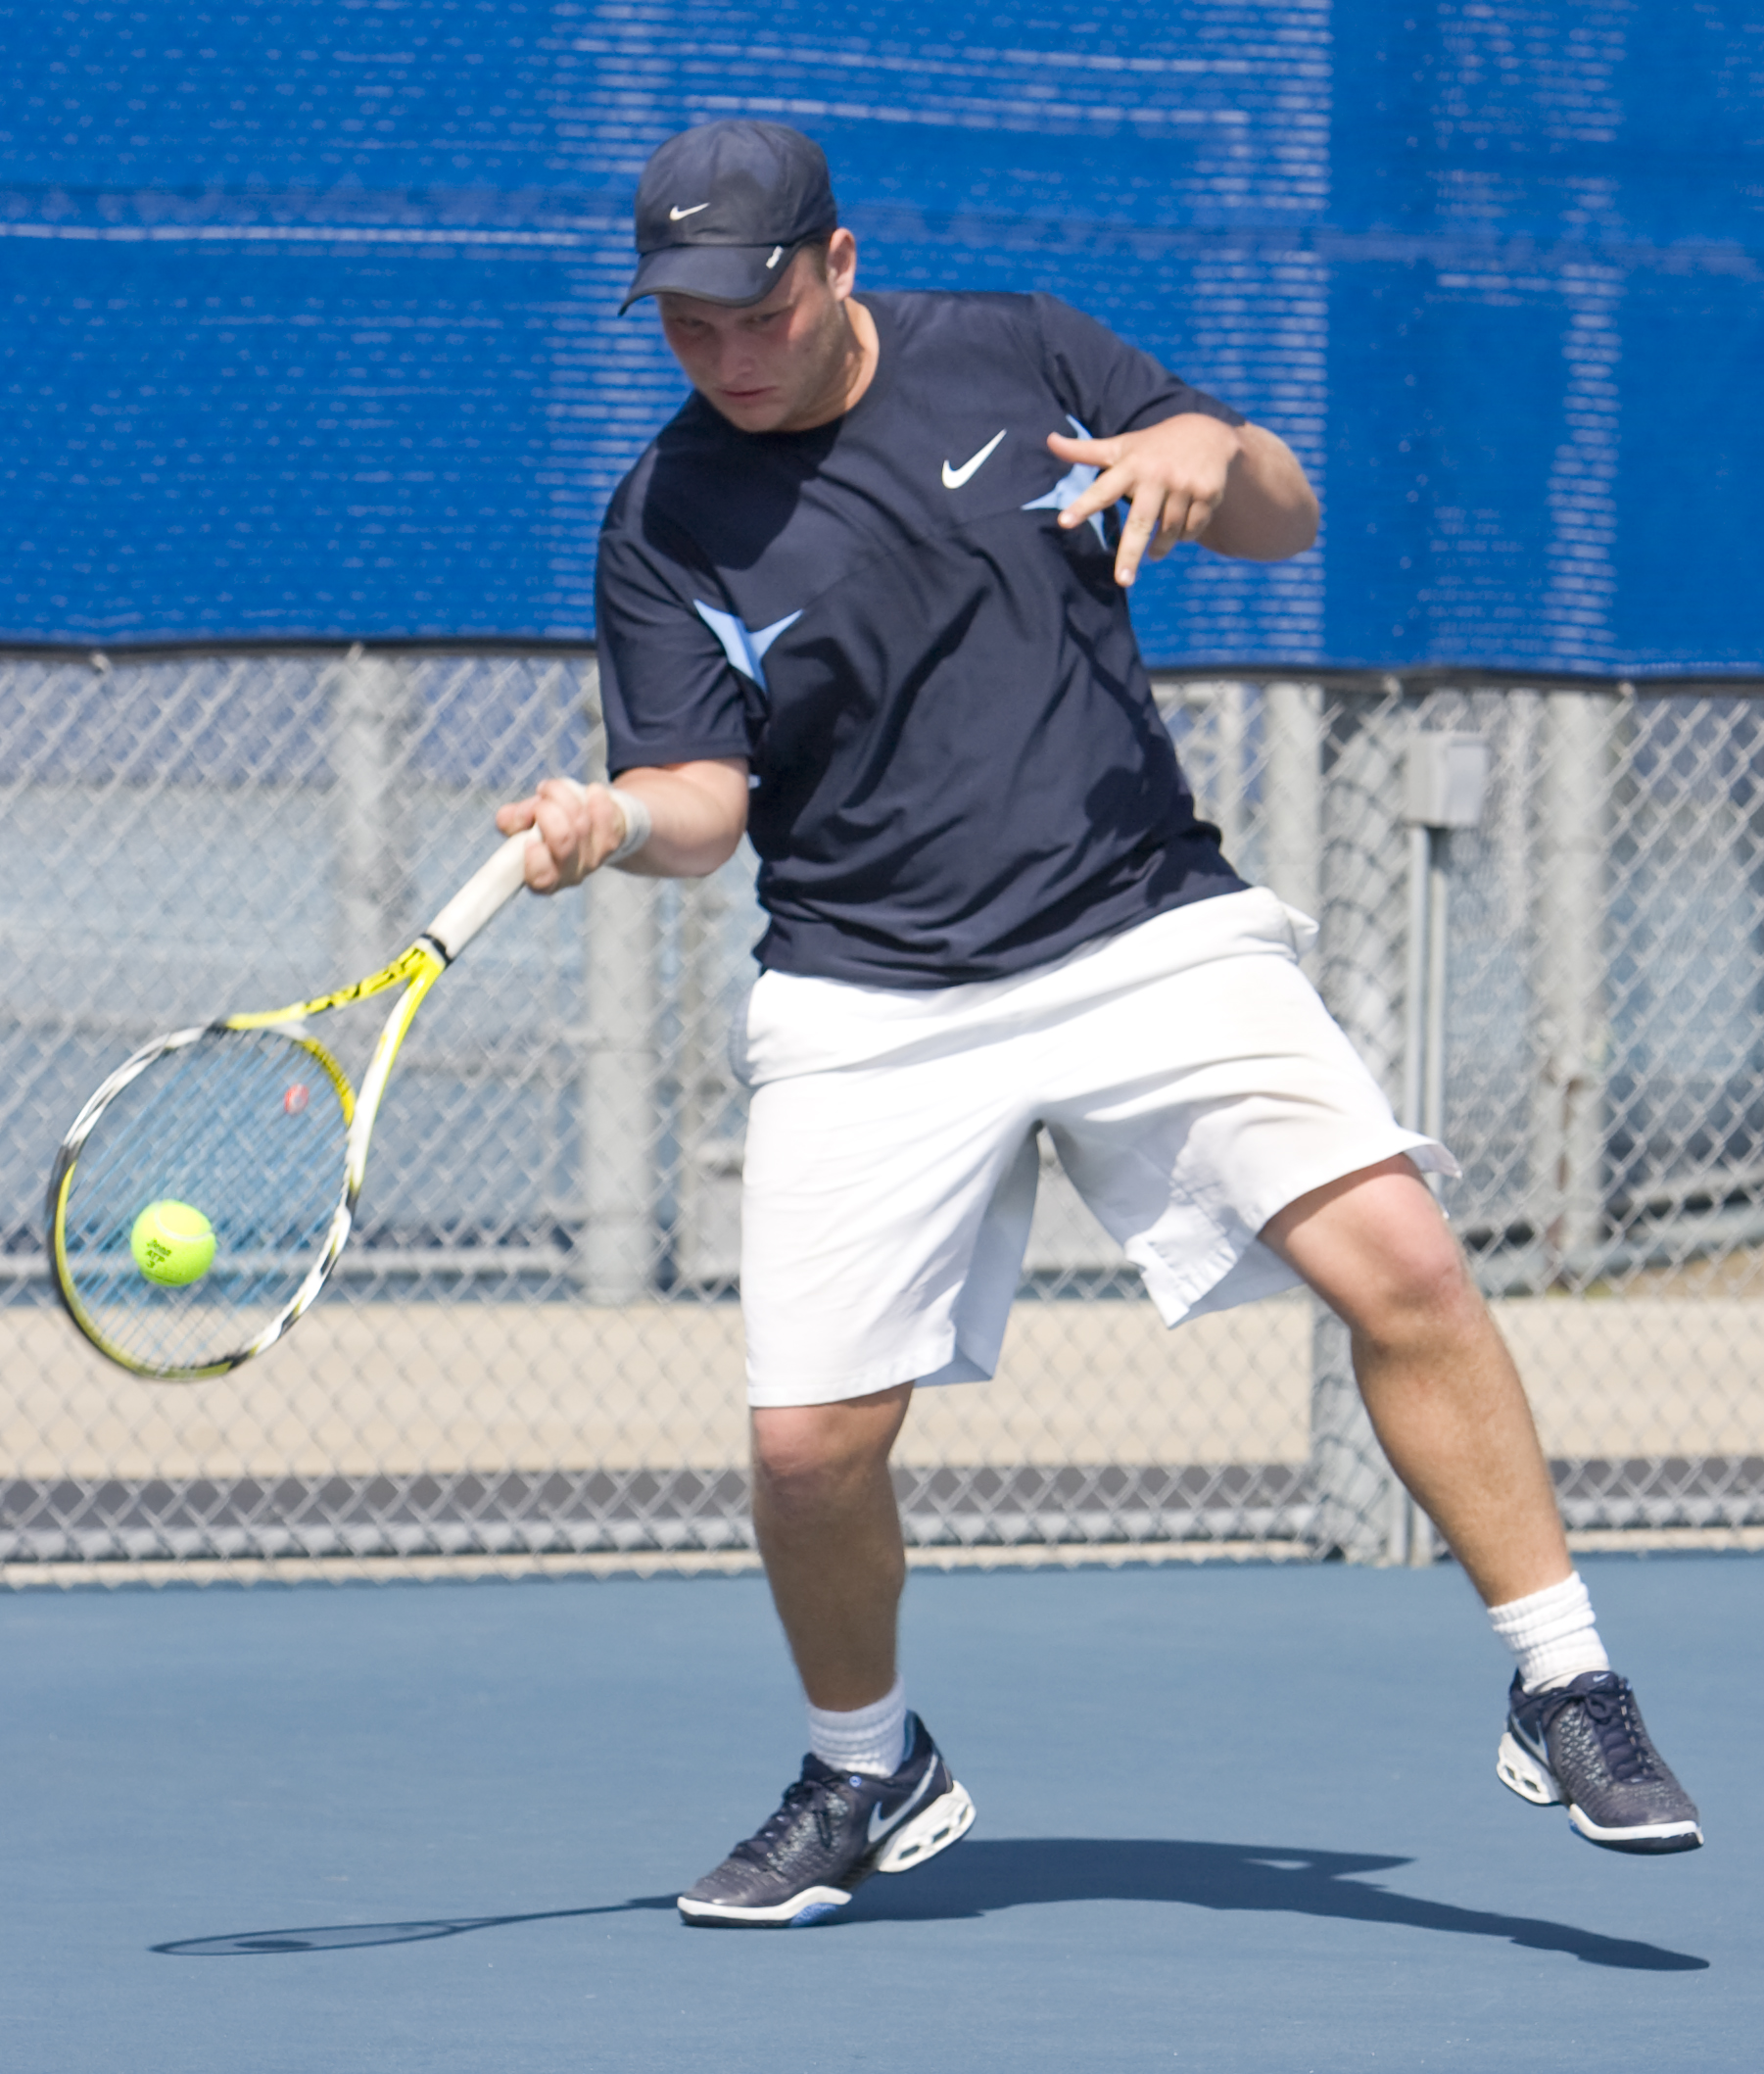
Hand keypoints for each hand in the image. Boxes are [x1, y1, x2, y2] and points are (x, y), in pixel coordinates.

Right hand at [495, 777, 631, 891]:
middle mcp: (570, 873)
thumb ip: (514, 821)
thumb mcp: (526, 824)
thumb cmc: (550, 825)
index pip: (540, 879)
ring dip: (563, 795)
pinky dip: (593, 795)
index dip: (536, 860)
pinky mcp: (613, 840)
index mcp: (542, 875)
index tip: (530, 838)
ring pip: (580, 821)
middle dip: (547, 810)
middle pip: (563, 840)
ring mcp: (594, 858)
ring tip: (554, 790)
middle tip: (541, 800)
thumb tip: (508, 818)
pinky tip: (588, 793)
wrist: (591, 822)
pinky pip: (603, 811)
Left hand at [1049, 414, 1243, 587]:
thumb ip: (1084, 451)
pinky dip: (1184, 536)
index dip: (1083, 506)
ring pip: (1169, 531)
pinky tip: (1180, 531)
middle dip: (1130, 554)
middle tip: (1122, 581)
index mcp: (1131, 464)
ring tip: (1152, 553)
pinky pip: (1191, 530)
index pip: (1102, 489)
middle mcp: (1157, 475)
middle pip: (1140, 523)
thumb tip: (1048, 440)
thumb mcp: (1121, 446)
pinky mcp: (1208, 494)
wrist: (1209, 432)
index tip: (1063, 522)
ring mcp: (1185, 484)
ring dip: (1160, 546)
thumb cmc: (1152, 446)